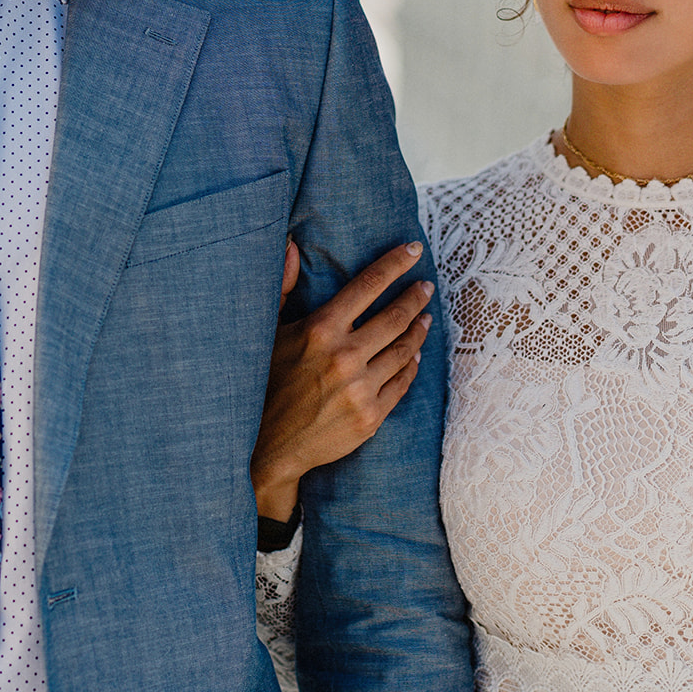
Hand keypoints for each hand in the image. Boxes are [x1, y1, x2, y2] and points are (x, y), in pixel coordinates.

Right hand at [252, 240, 434, 520]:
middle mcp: (344, 357)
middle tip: (425, 287)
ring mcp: (360, 389)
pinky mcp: (371, 417)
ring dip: (418, 331)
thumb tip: (291, 245)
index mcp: (320, 330)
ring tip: (424, 318)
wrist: (269, 446)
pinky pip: (402, 383)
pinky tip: (414, 356)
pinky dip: (411, 366)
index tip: (414, 250)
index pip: (368, 285)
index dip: (395, 264)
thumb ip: (283, 286)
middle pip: (395, 317)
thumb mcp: (269, 332)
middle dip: (415, 297)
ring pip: (404, 351)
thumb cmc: (266, 382)